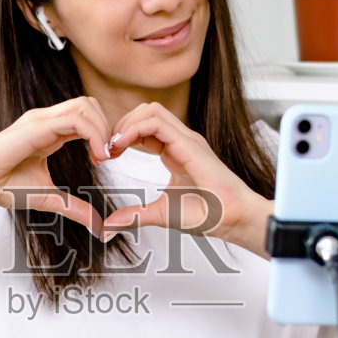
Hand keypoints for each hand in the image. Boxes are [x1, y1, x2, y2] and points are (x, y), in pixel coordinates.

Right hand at [0, 97, 112, 237]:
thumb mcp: (48, 197)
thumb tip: (97, 226)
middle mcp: (46, 119)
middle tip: (109, 155)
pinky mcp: (36, 126)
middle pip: (90, 104)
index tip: (107, 159)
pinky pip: (75, 119)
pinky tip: (95, 156)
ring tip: (103, 156)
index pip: (86, 116)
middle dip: (107, 126)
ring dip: (102, 129)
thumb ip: (74, 208)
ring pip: (86, 105)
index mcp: (49, 130)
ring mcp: (40, 119)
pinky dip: (93, 134)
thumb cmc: (1, 186)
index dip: (102, 134)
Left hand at [99, 102, 271, 253]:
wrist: (232, 218)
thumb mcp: (160, 214)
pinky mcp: (189, 143)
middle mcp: (181, 140)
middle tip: (106, 148)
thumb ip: (134, 216)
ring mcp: (186, 139)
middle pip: (145, 112)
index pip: (144, 127)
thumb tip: (110, 227)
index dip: (122, 136)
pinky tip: (122, 144)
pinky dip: (134, 128)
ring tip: (112, 145)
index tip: (107, 155)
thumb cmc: (208, 214)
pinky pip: (157, 122)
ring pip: (150, 110)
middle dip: (121, 125)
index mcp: (175, 151)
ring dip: (126, 123)